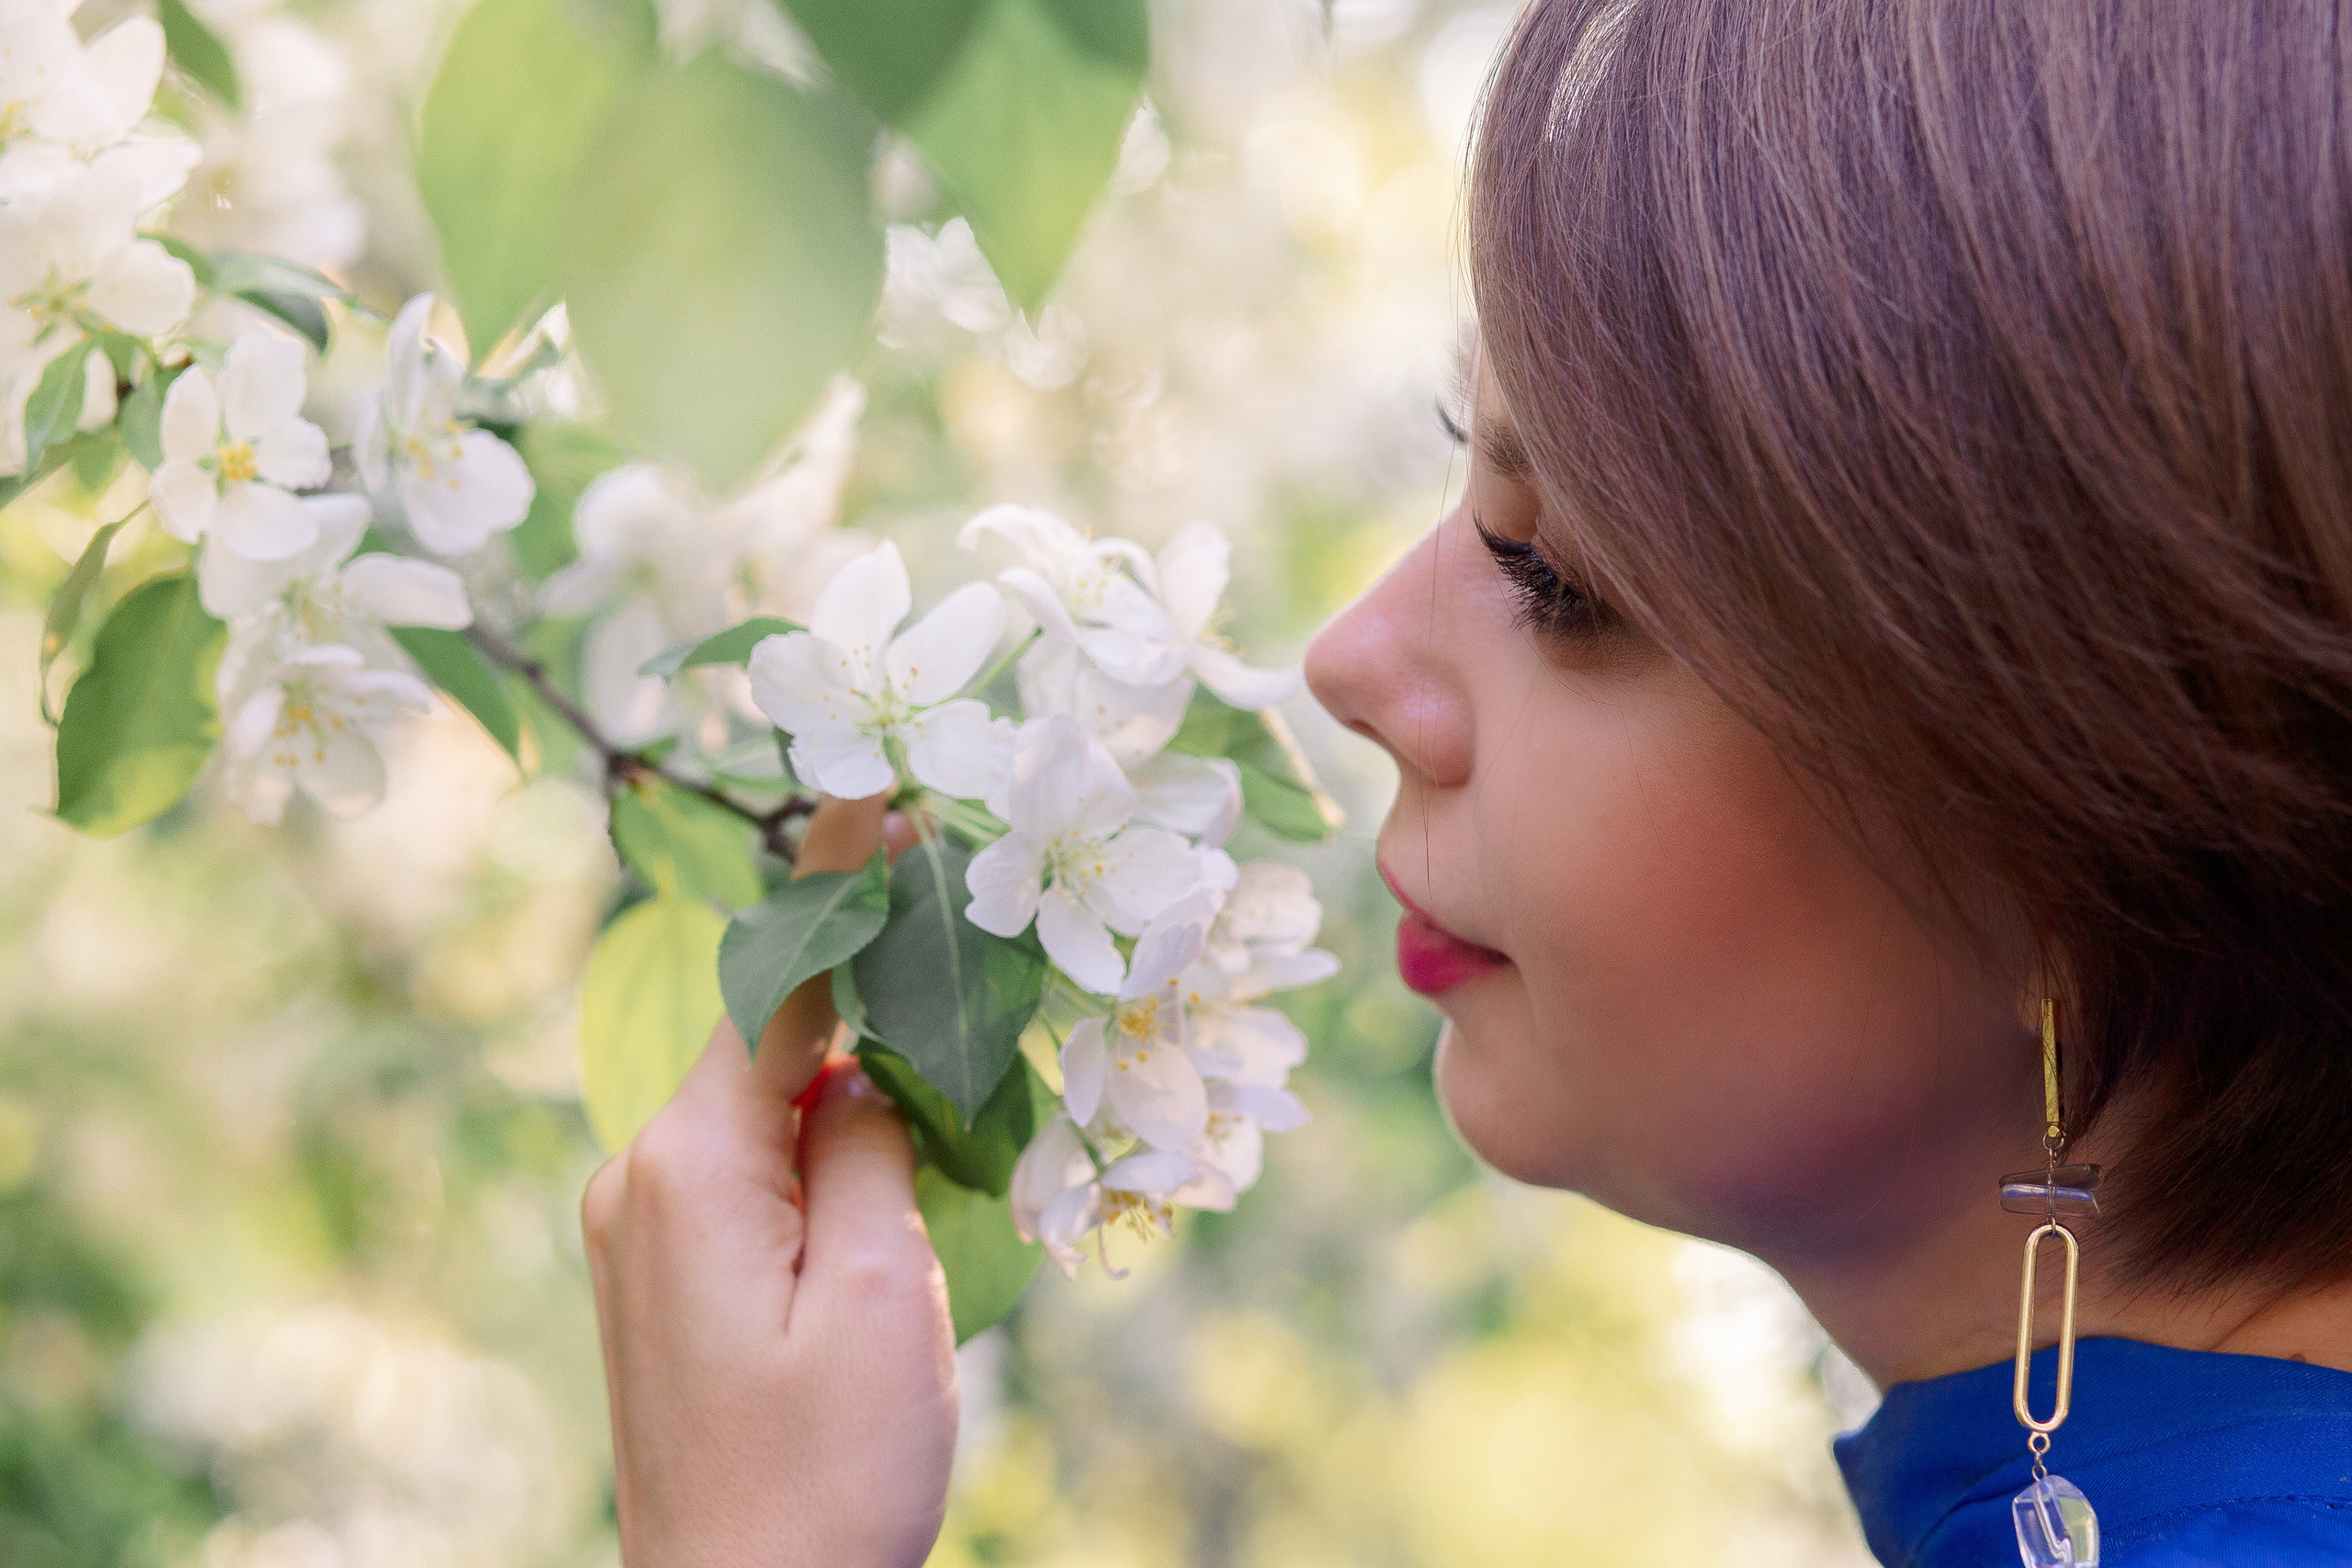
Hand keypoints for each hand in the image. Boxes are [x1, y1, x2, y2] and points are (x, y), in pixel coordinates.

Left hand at [583, 794, 954, 1567]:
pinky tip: (883, 1160)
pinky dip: (816, 1141)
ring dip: (847, 1077)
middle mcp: (641, 1178)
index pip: (777, 985)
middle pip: (767, 1038)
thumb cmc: (822, 1476)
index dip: (836, 887)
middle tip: (954, 921)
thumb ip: (872, 1149)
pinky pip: (745, 1167)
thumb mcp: (879, 1297)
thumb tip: (864, 1072)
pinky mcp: (660, 1278)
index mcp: (691, 1166)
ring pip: (760, 1106)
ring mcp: (640, 1231)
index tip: (876, 793)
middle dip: (861, 987)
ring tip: (946, 1064)